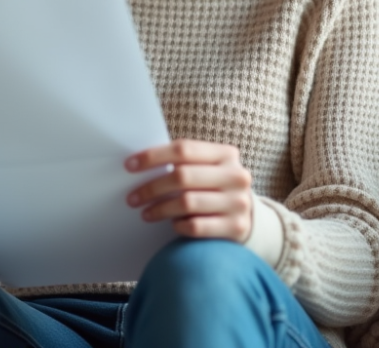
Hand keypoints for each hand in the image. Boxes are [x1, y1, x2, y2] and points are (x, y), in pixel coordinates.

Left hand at [125, 139, 253, 242]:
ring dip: (160, 209)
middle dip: (151, 187)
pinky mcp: (237, 228)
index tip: (129, 166)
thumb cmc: (216, 188)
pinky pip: (196, 226)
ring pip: (186, 203)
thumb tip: (139, 165)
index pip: (183, 149)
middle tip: (132, 198)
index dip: (153, 156)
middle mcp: (236, 176)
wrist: (249, 217)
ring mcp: (239, 203)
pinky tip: (172, 225)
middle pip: (182, 177)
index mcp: (226, 154)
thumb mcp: (208, 169)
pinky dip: (178, 225)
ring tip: (146, 213)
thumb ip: (184, 163)